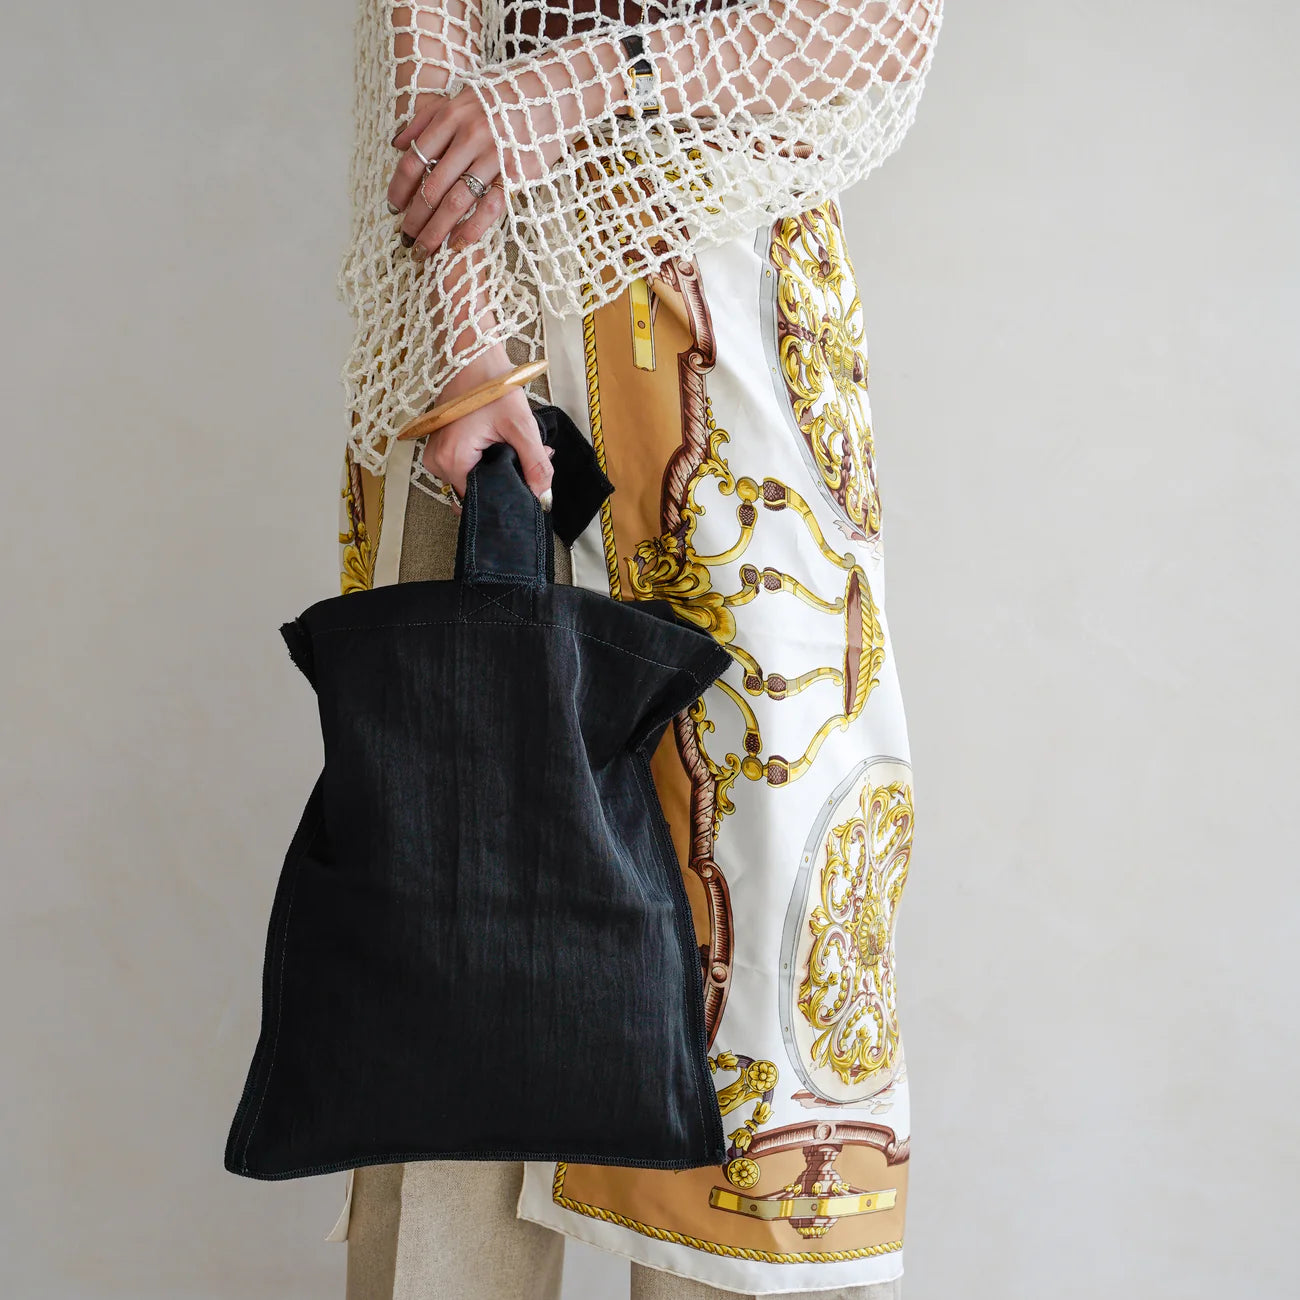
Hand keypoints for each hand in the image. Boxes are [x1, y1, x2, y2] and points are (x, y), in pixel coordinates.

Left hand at [387, 64, 583, 258]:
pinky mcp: (517, 174)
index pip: (413, 161)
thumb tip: (396, 143)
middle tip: (406, 239)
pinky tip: (457, 245)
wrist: (556, 92)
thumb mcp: (461, 97)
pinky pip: (489, 209)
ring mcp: (493, 156)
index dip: (398, 189)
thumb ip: (426, 118)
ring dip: (435, 231)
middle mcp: (468, 136)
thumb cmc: (505, 97)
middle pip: (430, 187)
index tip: (392, 208)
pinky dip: (471, 230)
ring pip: (455, 203)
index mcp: (450, 117)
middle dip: (414, 219)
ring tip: (424, 250)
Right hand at [419, 346, 554, 507]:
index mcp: (452, 461)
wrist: (472, 355)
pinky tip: (499, 444)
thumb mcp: (521, 426)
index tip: (527, 480)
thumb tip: (543, 498)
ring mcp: (434, 456)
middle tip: (527, 459)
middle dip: (504, 480)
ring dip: (495, 469)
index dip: (507, 495)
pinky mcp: (438, 447)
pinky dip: (483, 460)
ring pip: (471, 479)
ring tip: (514, 446)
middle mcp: (436, 464)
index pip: (481, 500)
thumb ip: (534, 464)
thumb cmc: (492, 385)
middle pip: (475, 491)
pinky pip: (463, 466)